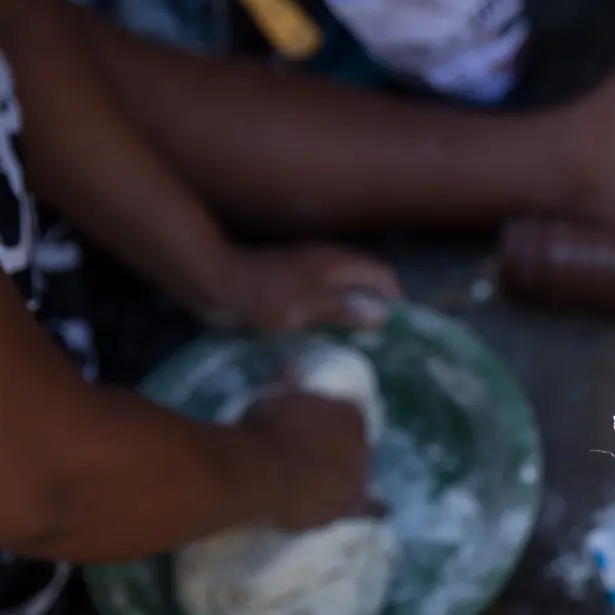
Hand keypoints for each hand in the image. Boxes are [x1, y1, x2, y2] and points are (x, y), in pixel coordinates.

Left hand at [203, 244, 402, 331]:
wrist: (213, 284)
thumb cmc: (263, 293)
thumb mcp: (307, 305)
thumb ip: (345, 309)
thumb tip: (382, 315)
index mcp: (338, 263)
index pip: (383, 276)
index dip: (397, 301)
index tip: (400, 332)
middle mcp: (329, 267)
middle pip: (366, 287)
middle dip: (377, 312)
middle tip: (384, 346)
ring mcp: (310, 279)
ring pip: (344, 297)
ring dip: (353, 319)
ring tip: (360, 351)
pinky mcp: (292, 293)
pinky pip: (322, 307)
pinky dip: (331, 322)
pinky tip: (328, 346)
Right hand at [238, 390, 375, 529]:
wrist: (259, 470)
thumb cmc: (263, 426)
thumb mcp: (274, 395)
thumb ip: (287, 380)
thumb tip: (291, 365)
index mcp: (350, 413)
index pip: (348, 417)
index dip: (330, 426)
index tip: (312, 431)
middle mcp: (362, 443)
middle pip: (354, 448)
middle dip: (336, 452)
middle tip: (309, 460)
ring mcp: (357, 476)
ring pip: (358, 476)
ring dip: (345, 478)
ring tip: (325, 484)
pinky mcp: (348, 506)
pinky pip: (369, 508)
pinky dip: (374, 509)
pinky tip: (381, 511)